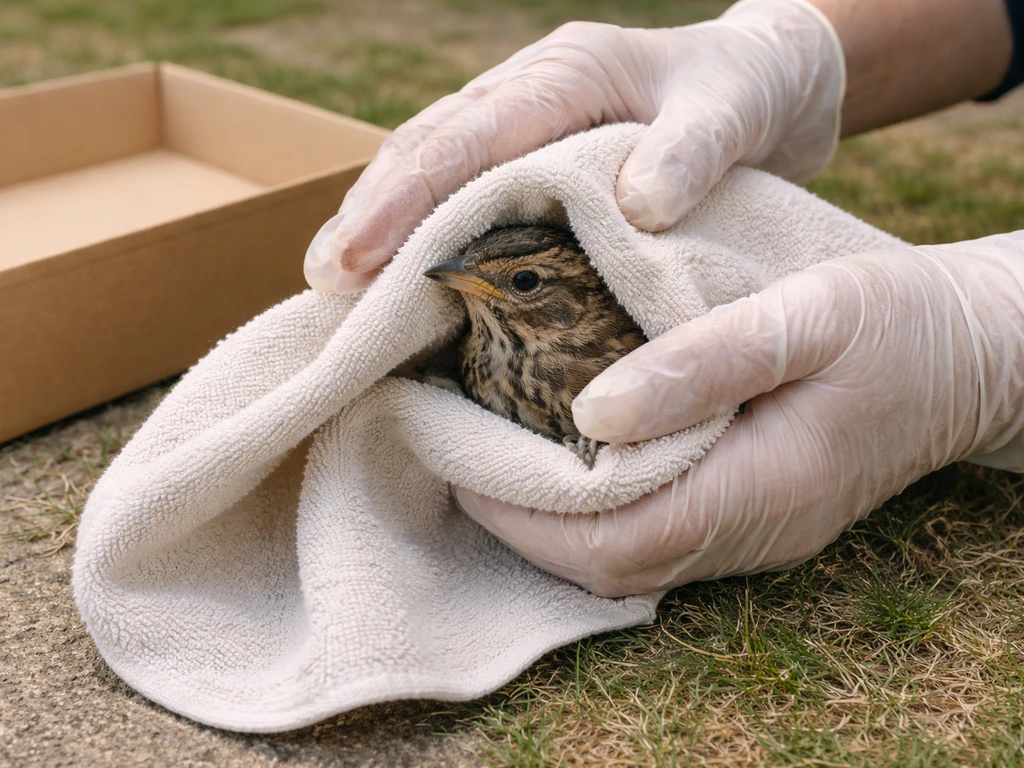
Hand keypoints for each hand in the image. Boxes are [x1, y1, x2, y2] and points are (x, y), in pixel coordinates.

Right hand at [304, 0, 843, 292]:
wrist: (766, 82)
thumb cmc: (746, 95)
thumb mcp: (734, 112)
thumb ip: (693, 150)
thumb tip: (638, 206)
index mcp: (567, 75)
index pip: (468, 136)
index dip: (408, 197)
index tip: (359, 256)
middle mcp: (529, 90)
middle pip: (427, 146)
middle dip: (370, 211)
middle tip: (323, 281)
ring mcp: (522, 119)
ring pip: (430, 163)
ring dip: (379, 219)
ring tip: (333, 284)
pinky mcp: (529, 153)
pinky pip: (460, 184)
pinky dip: (421, 226)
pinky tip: (394, 271)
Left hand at [455, 233, 1023, 597]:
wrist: (973, 353)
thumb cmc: (896, 322)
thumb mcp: (809, 315)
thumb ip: (705, 363)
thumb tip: (593, 412)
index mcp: (764, 488)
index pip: (614, 544)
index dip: (524, 515)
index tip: (459, 456)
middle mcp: (752, 531)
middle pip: (610, 564)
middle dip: (520, 521)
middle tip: (457, 448)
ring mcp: (755, 531)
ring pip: (629, 557)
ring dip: (552, 518)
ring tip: (493, 447)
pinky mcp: (753, 510)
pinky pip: (656, 530)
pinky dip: (596, 505)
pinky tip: (567, 453)